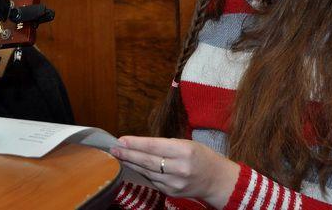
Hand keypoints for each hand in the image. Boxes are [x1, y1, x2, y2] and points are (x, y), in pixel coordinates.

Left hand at [110, 136, 239, 208]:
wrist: (216, 180)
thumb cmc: (202, 157)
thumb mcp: (188, 144)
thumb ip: (166, 145)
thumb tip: (141, 145)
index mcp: (184, 151)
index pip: (154, 146)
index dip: (136, 143)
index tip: (121, 140)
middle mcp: (179, 168)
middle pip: (147, 161)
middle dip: (128, 154)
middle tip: (114, 148)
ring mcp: (174, 182)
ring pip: (147, 172)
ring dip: (132, 163)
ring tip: (119, 156)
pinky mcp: (171, 192)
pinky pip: (152, 180)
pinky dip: (142, 172)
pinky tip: (134, 166)